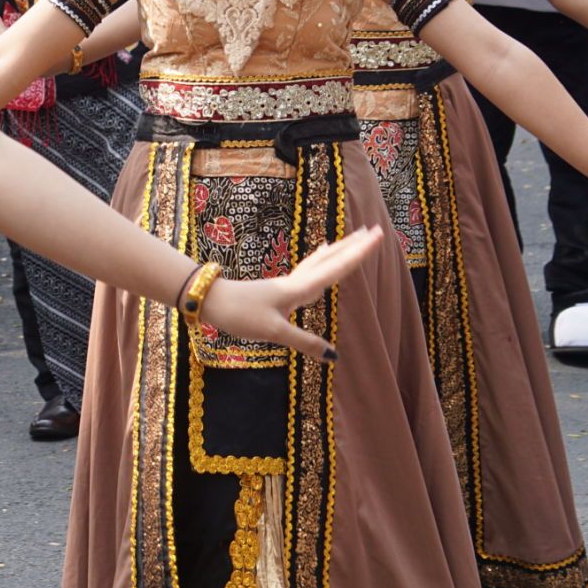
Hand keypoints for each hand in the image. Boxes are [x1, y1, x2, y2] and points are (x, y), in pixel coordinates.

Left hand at [198, 226, 383, 360]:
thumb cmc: (240, 314)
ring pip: (319, 263)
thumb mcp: (274, 332)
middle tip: (374, 231)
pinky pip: (308, 269)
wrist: (209, 300)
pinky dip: (320, 260)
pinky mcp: (277, 288)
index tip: (377, 237)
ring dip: (339, 251)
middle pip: (330, 259)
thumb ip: (304, 342)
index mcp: (299, 289)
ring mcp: (286, 283)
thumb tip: (334, 356)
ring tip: (353, 239)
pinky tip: (319, 256)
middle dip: (353, 247)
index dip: (358, 254)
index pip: (336, 268)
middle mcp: (296, 282)